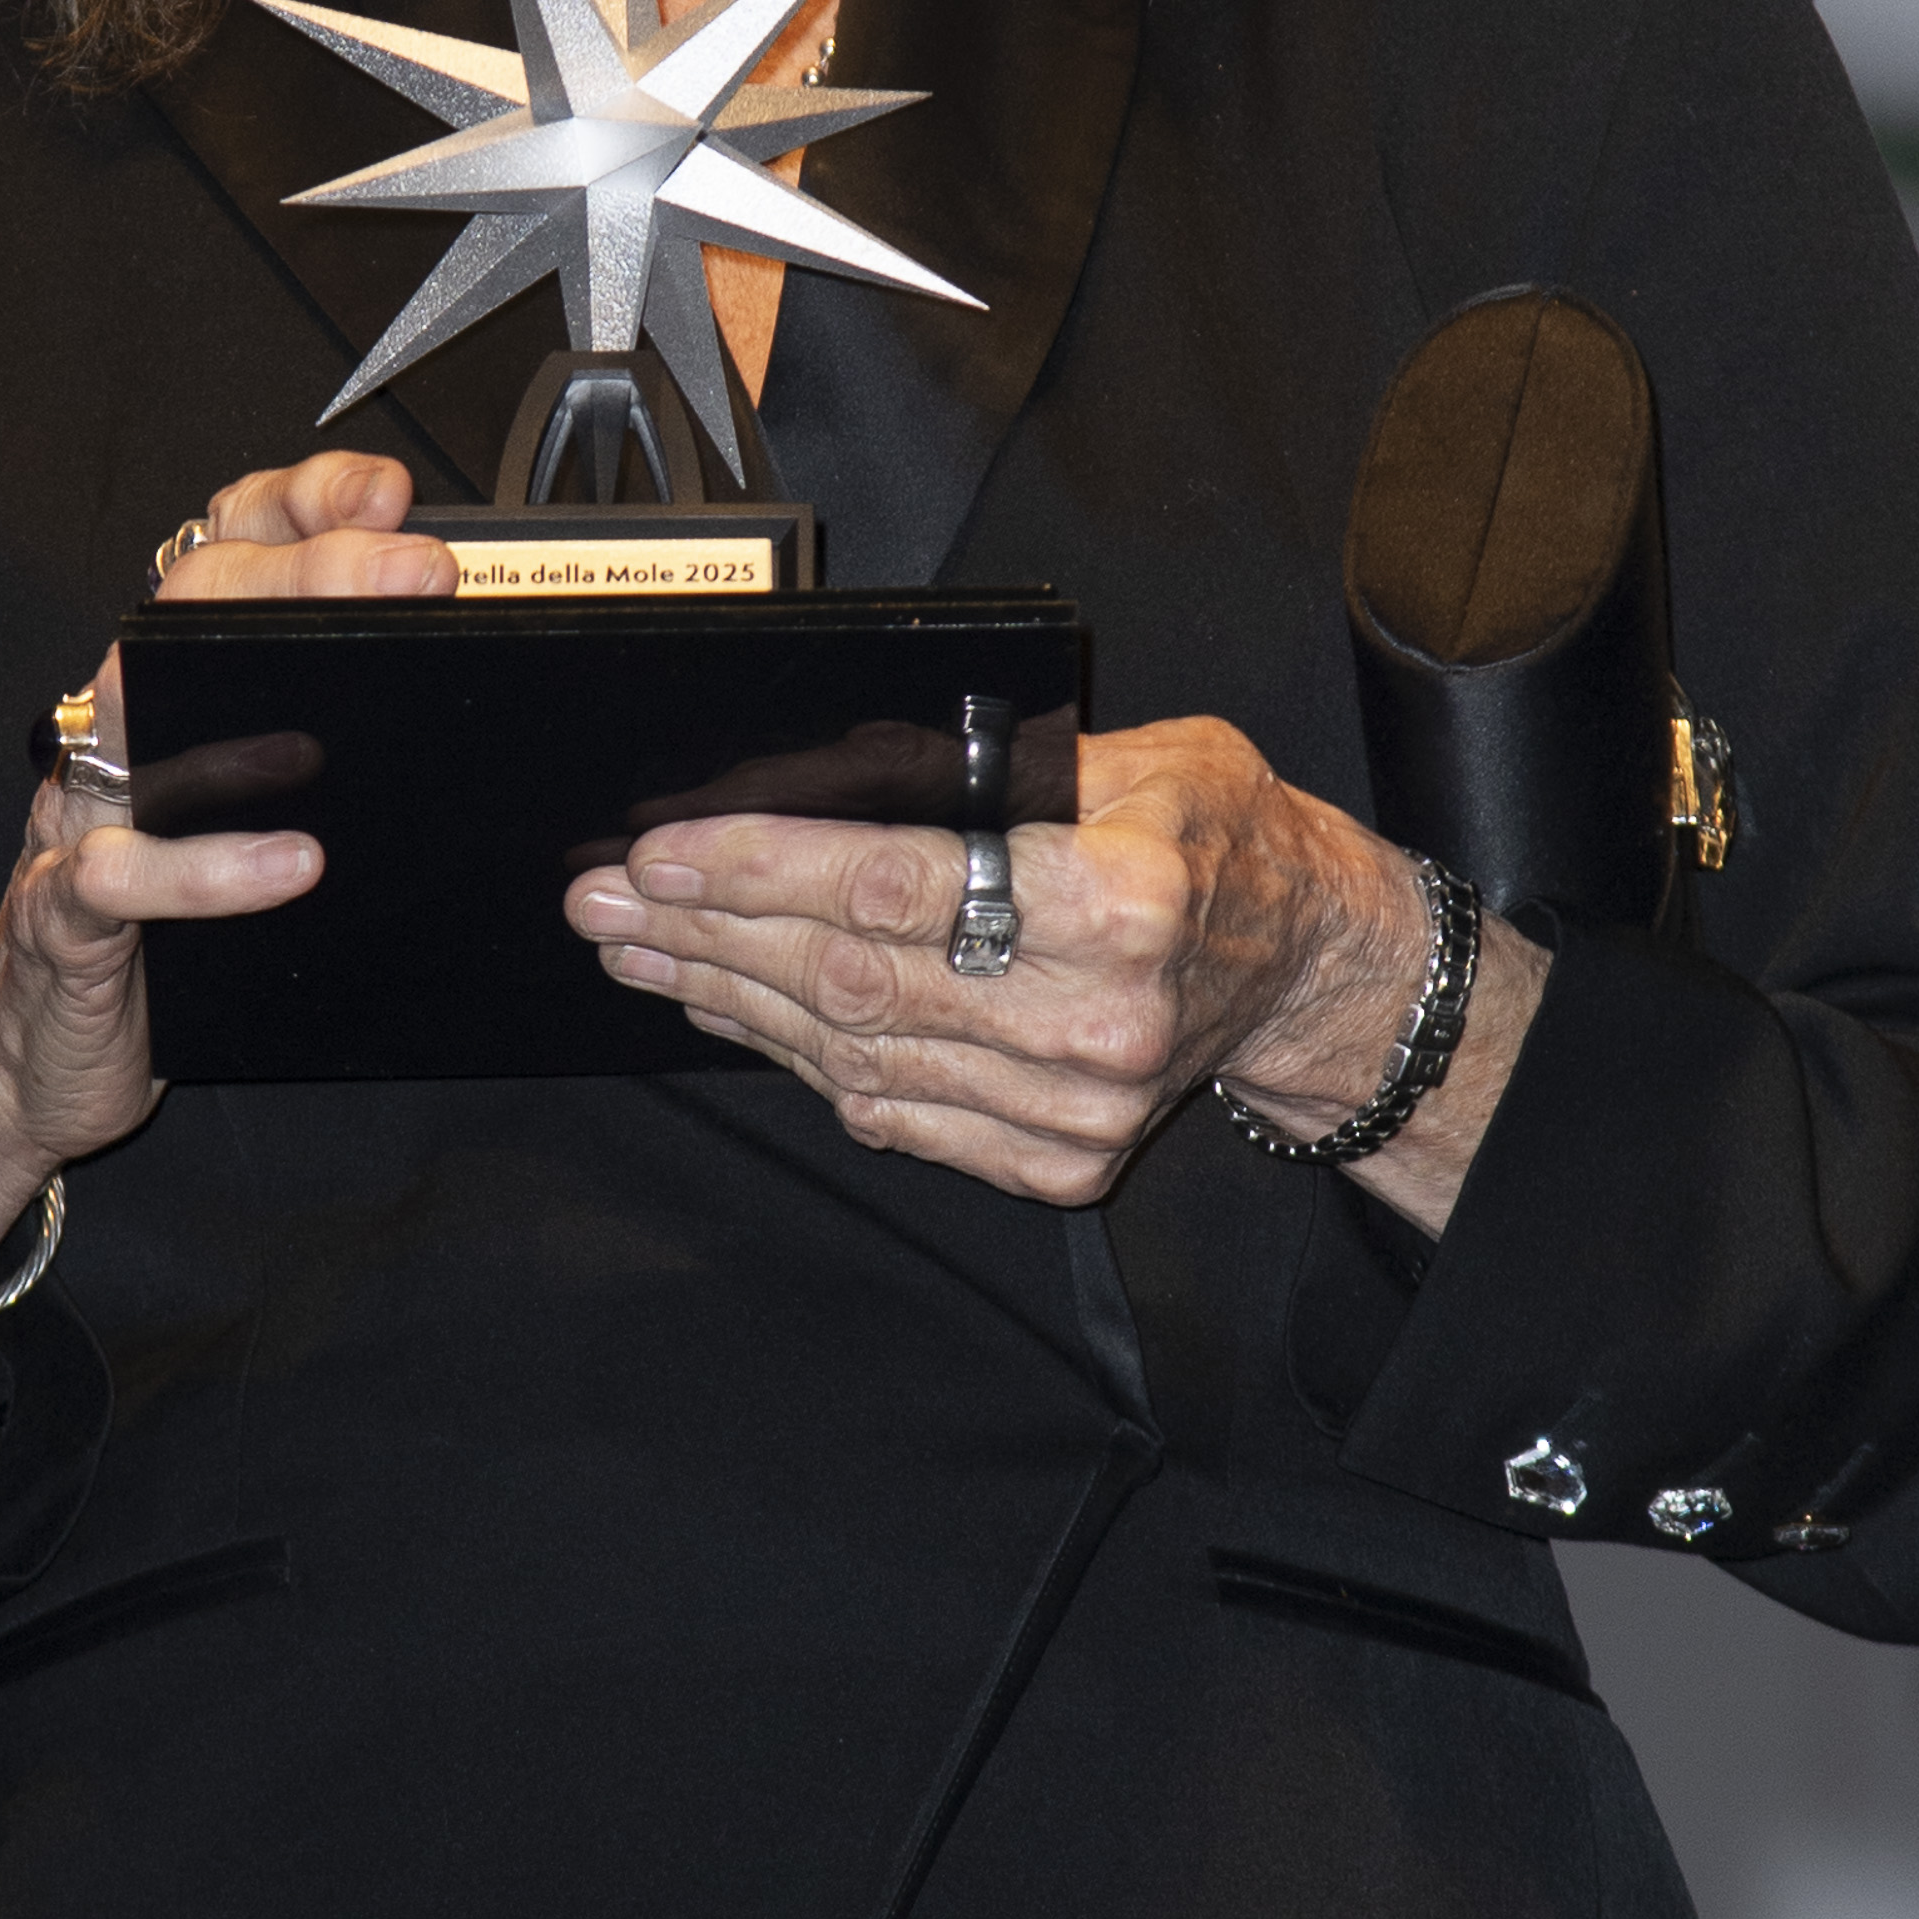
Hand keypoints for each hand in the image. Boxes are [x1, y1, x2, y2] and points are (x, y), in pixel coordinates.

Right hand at [0, 443, 445, 1391]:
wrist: (27, 1063)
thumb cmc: (158, 939)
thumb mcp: (240, 821)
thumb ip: (312, 749)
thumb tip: (445, 689)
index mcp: (165, 695)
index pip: (219, 552)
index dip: (299, 504)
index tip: (390, 494)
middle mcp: (112, 733)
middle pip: (186, 603)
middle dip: (305, 565)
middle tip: (414, 569)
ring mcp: (79, 818)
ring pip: (137, 708)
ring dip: (252, 682)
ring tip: (360, 675)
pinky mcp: (64, 918)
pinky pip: (118, 874)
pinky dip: (204, 868)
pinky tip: (292, 861)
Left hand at [562, 715, 1543, 1235]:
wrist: (1310, 967)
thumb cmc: (1221, 840)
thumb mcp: (1147, 755)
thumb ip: (1002, 764)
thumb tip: (830, 768)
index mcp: (1122, 903)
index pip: (902, 887)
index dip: (766, 869)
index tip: (665, 850)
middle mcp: (1096, 1020)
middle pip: (857, 978)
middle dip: (711, 933)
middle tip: (608, 898)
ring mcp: (1074, 1111)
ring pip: (855, 1052)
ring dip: (729, 998)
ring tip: (642, 949)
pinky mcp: (1056, 1163)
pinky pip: (888, 1111)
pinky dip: (796, 1059)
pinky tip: (731, 1010)